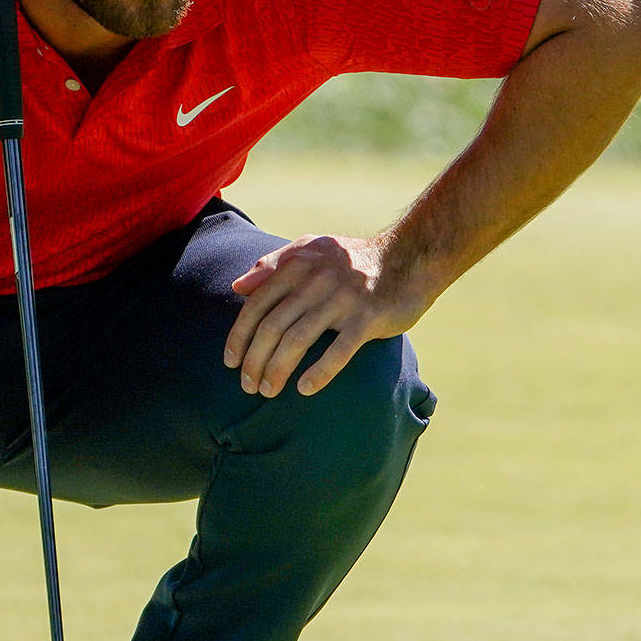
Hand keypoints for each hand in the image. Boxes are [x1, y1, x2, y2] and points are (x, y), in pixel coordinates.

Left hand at [224, 235, 429, 397]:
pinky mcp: (369, 318)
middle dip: (254, 360)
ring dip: (277, 370)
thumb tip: (238, 286)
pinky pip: (338, 350)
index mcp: (299, 265)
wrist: (410, 257)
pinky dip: (319, 372)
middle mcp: (316, 281)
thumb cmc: (355, 259)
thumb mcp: (313, 249)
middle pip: (272, 327)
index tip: (230, 362)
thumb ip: (275, 264)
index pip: (257, 304)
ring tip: (268, 390)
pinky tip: (305, 389)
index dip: (239, 336)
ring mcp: (343, 299)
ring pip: (298, 340)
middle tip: (248, 385)